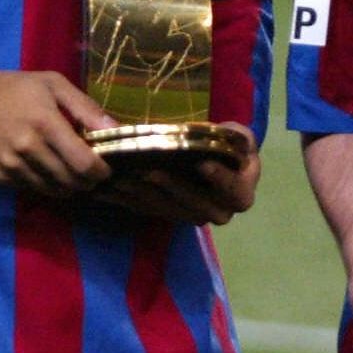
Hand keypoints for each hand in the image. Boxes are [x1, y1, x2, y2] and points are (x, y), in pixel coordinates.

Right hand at [0, 57, 113, 194]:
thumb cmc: (12, 87)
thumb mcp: (52, 84)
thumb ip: (85, 107)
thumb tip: (115, 128)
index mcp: (46, 123)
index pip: (82, 162)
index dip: (100, 171)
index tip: (106, 169)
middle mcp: (28, 148)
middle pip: (69, 180)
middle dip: (87, 182)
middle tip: (94, 176)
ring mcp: (11, 165)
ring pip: (50, 189)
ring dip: (68, 187)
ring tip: (75, 177)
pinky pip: (30, 189)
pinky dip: (45, 186)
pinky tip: (51, 175)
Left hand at [97, 125, 261, 224]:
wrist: (210, 158)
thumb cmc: (226, 144)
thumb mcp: (237, 136)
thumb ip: (237, 137)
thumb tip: (232, 136)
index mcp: (240, 192)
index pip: (236, 192)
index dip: (221, 180)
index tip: (201, 163)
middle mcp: (220, 211)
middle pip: (199, 208)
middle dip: (174, 189)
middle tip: (152, 172)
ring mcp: (192, 216)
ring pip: (170, 212)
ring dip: (147, 196)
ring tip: (127, 178)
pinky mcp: (168, 216)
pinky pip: (150, 212)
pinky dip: (130, 200)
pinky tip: (112, 188)